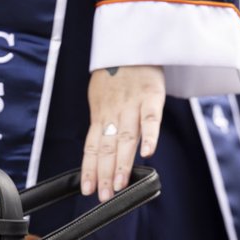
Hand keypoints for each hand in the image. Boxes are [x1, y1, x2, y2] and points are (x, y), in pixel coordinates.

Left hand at [83, 66, 164, 200]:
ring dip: (122, 163)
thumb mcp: (101, 98)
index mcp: (100, 115)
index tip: (88, 190)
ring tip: (120, 185)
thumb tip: (101, 149)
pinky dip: (150, 135)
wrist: (131, 43)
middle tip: (104, 196)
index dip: (89, 170)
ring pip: (125, 138)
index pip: (91, 148)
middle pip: (106, 148)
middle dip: (104, 174)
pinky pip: (151, 118)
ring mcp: (131, 105)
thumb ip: (103, 122)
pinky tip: (149, 153)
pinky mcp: (151, 96)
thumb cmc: (116, 74)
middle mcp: (112, 113)